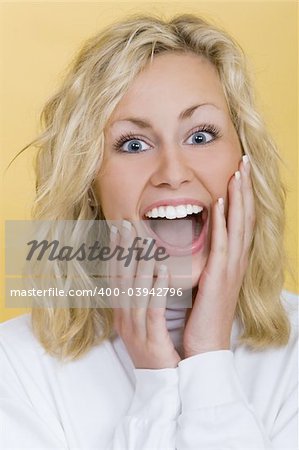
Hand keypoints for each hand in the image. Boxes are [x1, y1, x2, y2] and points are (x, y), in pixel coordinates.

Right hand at [108, 222, 180, 368]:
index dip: (114, 254)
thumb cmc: (155, 347)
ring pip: (136, 291)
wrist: (161, 383)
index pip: (114, 278)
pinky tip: (163, 269)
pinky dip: (157, 288)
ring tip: (145, 240)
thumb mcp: (141, 320)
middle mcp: (124, 319)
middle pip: (121, 280)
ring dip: (140, 263)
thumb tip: (143, 270)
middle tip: (126, 225)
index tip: (117, 230)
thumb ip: (141, 296)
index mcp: (121, 314)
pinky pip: (154, 309)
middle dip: (123, 251)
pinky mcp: (152, 339)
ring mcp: (136, 330)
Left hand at [183, 156, 254, 356]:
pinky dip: (224, 220)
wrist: (206, 344)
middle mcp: (237, 260)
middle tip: (246, 161)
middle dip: (246, 188)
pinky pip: (223, 243)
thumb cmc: (203, 313)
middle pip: (245, 216)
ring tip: (239, 172)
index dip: (243, 196)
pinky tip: (221, 201)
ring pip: (239, 225)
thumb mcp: (207, 281)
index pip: (241, 221)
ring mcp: (231, 267)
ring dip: (239, 197)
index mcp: (233, 261)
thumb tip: (197, 238)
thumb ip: (206, 260)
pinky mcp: (219, 276)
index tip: (240, 172)